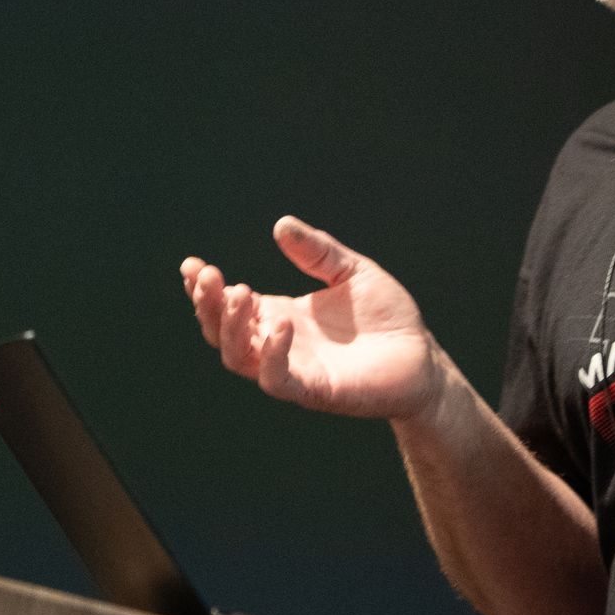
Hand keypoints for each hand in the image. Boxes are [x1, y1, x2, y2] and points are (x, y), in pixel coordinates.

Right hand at [181, 216, 443, 420]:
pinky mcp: (315, 390)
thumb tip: (281, 224)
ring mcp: (294, 368)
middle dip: (207, 304)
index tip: (191, 265)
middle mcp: (278, 343)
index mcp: (280, 314)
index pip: (228, 305)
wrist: (423, 355)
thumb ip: (317, 251)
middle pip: (221, 331)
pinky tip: (279, 326)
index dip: (204, 289)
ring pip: (238, 358)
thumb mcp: (351, 271)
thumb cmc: (386, 316)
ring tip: (239, 291)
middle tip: (208, 275)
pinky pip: (278, 379)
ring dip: (230, 327)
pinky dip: (271, 355)